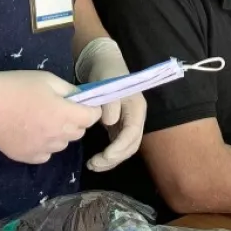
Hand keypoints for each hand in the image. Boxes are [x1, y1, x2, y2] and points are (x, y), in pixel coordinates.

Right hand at [0, 66, 100, 164]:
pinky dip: (44, 146)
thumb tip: (82, 99)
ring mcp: (42, 149)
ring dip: (59, 134)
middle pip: (79, 132)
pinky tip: (31, 133)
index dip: (91, 109)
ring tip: (42, 121)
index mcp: (65, 114)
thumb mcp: (48, 80)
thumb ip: (70, 91)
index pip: (93, 117)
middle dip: (75, 121)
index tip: (82, 104)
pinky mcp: (27, 157)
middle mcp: (57, 135)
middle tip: (59, 109)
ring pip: (62, 144)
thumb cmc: (15, 86)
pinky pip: (45, 154)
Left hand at [75, 38, 147, 171]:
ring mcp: (129, 124)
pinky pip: (118, 146)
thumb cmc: (107, 73)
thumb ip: (110, 102)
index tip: (104, 156)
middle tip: (94, 164)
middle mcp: (136, 118)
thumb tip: (110, 122)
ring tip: (93, 166)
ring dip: (111, 161)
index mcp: (137, 108)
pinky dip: (108, 156)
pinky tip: (96, 160)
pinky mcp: (119, 127)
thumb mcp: (108, 82)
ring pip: (126, 149)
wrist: (105, 65)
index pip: (133, 133)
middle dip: (115, 158)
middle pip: (131, 145)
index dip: (120, 147)